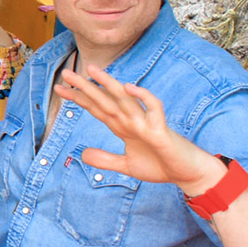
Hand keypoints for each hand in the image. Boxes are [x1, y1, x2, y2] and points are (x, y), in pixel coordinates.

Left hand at [54, 66, 224, 192]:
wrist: (187, 175)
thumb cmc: (161, 165)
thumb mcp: (127, 166)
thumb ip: (106, 159)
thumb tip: (83, 154)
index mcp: (124, 127)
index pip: (97, 109)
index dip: (78, 99)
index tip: (59, 89)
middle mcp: (132, 121)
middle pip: (105, 100)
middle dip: (86, 87)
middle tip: (66, 74)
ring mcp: (146, 123)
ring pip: (125, 99)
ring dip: (109, 84)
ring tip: (91, 70)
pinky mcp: (161, 130)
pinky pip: (153, 109)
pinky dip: (143, 97)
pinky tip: (129, 87)